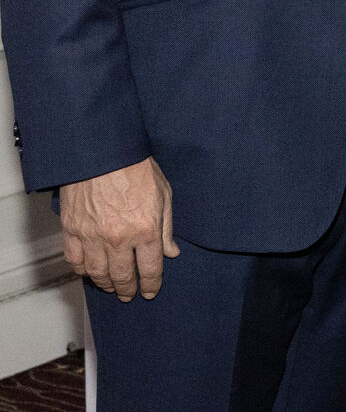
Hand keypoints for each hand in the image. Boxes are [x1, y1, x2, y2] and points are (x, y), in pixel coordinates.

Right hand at [58, 157, 178, 300]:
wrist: (103, 153)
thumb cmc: (136, 169)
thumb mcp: (164, 195)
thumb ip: (166, 228)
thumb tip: (170, 252)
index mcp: (145, 230)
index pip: (150, 270)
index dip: (151, 285)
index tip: (150, 291)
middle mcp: (118, 239)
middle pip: (122, 277)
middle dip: (128, 289)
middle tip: (130, 294)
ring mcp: (92, 237)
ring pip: (97, 274)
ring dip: (106, 284)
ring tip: (112, 287)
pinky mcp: (72, 230)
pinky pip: (75, 260)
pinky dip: (82, 270)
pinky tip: (90, 272)